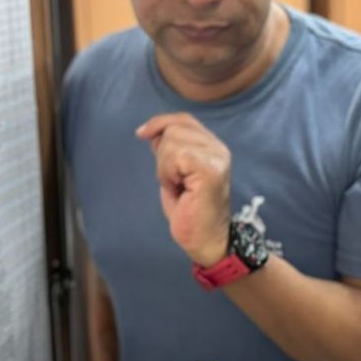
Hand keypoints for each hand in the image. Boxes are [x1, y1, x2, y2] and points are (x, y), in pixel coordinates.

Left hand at [136, 113, 230, 265]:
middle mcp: (219, 149)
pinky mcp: (210, 170)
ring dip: (165, 167)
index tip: (141, 134)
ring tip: (178, 187)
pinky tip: (179, 189)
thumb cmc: (190, 212)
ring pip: (172, 142)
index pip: (184, 120)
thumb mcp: (174, 174)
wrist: (206, 240)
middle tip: (174, 181)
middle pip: (174, 128)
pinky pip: (176, 156)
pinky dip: (169, 174)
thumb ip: (169, 152)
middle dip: (162, 155)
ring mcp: (216, 158)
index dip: (160, 122)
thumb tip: (153, 133)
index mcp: (213, 147)